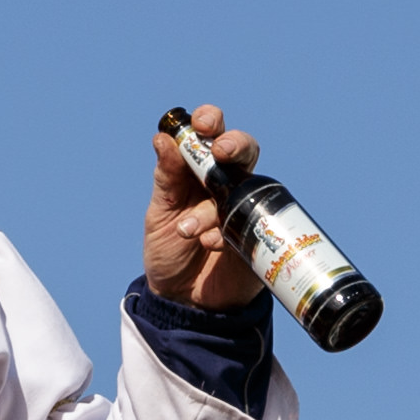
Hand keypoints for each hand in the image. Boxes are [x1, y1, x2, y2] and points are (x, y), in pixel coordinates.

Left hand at [143, 103, 264, 308]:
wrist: (181, 299)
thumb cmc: (169, 249)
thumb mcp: (160, 212)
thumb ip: (166, 178)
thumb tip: (162, 139)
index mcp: (200, 170)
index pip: (211, 133)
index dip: (211, 121)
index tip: (202, 123)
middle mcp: (227, 184)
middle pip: (243, 149)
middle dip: (235, 144)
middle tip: (220, 152)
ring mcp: (245, 208)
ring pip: (244, 188)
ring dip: (213, 208)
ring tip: (189, 231)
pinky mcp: (258, 236)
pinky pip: (250, 225)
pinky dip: (225, 233)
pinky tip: (209, 245)